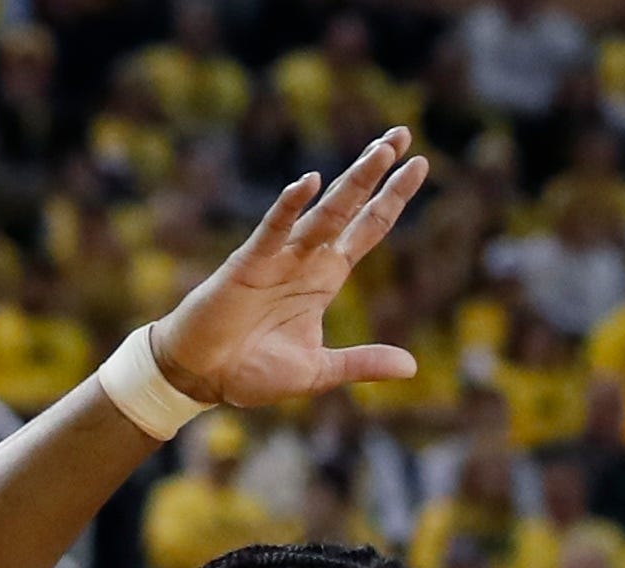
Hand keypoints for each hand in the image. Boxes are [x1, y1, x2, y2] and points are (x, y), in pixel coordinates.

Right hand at [153, 131, 429, 408]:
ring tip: (381, 151)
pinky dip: (290, 207)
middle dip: (377, 172)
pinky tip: (311, 184)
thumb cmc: (256, 372)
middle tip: (403, 134)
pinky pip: (273, 230)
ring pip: (323, 212)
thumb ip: (363, 363)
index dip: (392, 199)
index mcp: (325, 278)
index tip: (420, 166)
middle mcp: (306, 258)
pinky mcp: (248, 265)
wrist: (204, 376)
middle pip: (350, 207)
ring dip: (353, 182)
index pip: (367, 230)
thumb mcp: (320, 371)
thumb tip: (412, 367)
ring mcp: (278, 257)